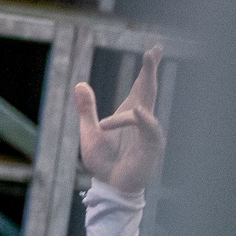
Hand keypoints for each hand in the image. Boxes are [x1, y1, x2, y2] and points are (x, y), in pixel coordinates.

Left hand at [74, 45, 166, 193]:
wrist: (109, 186)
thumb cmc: (103, 162)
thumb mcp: (90, 131)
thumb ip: (86, 109)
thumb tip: (80, 84)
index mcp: (129, 114)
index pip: (140, 86)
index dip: (148, 69)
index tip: (154, 49)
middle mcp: (141, 120)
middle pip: (148, 89)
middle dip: (151, 69)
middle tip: (154, 49)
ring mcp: (148, 133)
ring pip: (147, 105)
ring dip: (147, 83)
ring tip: (146, 61)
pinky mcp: (150, 148)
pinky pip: (148, 131)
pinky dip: (142, 120)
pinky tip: (137, 110)